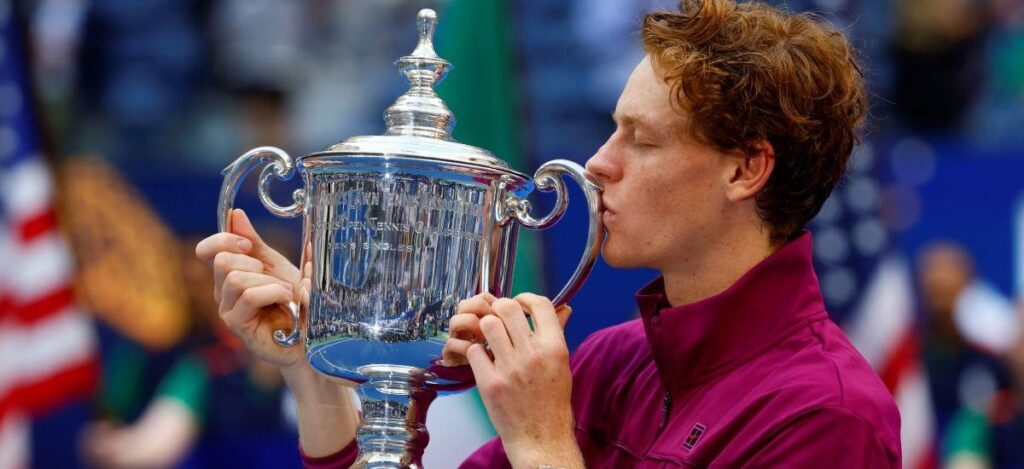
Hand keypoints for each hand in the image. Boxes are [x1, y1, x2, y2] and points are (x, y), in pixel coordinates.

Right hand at [195, 209, 303, 368]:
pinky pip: (248, 296)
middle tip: (276, 278)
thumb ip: (255, 244)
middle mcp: (222, 292)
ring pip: (235, 279)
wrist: (311, 333)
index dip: (224, 239)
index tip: (249, 245)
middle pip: (221, 261)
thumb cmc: (294, 302)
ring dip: (269, 281)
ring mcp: (228, 310)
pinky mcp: (238, 326)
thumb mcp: (277, 266)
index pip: (207, 250)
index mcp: (229, 274)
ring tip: (286, 293)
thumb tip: (235, 215)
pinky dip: (272, 292)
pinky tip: (286, 301)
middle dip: (254, 263)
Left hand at [461, 293, 582, 468]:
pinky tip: (484, 359)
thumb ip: (557, 333)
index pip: (539, 304)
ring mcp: (509, 368)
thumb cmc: (553, 402)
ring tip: (490, 338)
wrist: (541, 437)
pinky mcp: (490, 383)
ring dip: (486, 328)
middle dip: (500, 309)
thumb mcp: (562, 364)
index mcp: (554, 347)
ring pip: (487, 325)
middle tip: (499, 318)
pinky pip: (474, 351)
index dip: (525, 298)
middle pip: (507, 308)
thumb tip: (563, 308)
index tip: (519, 303)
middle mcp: (532, 354)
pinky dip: (476, 353)